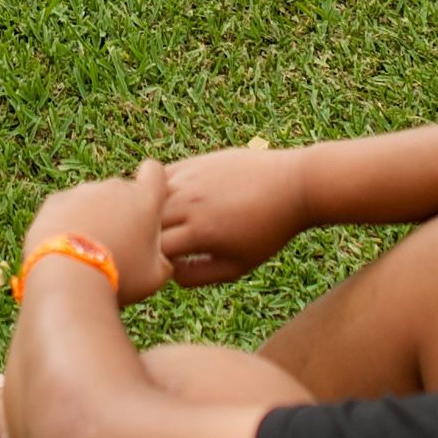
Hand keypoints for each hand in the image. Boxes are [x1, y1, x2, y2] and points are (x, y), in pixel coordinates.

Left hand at [23, 164, 171, 306]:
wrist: (69, 278)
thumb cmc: (120, 276)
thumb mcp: (155, 276)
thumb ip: (164, 260)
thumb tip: (163, 259)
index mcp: (144, 199)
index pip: (155, 172)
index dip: (153, 185)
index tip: (147, 206)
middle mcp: (114, 187)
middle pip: (121, 191)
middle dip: (121, 211)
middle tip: (116, 245)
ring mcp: (82, 191)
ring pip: (92, 200)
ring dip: (93, 217)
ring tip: (88, 251)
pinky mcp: (56, 200)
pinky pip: (67, 207)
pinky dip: (68, 222)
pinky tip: (67, 248)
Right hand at [158, 140, 305, 287]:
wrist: (294, 185)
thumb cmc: (269, 230)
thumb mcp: (238, 265)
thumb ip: (199, 275)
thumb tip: (169, 272)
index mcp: (200, 231)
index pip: (153, 252)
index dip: (154, 263)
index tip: (165, 266)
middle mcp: (188, 202)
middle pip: (143, 225)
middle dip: (145, 239)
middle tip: (157, 247)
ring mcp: (189, 178)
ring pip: (146, 198)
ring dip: (147, 214)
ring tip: (158, 225)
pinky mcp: (194, 161)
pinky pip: (159, 176)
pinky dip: (155, 191)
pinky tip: (166, 202)